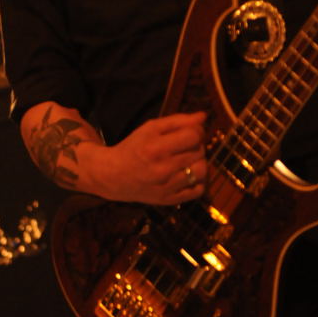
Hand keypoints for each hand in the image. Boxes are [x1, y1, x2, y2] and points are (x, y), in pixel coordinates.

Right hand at [92, 111, 207, 204]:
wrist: (114, 175)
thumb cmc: (134, 147)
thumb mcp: (151, 128)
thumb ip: (178, 121)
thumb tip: (203, 116)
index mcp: (156, 148)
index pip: (194, 136)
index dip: (197, 130)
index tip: (190, 131)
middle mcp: (163, 169)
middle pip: (199, 152)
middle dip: (197, 145)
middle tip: (185, 144)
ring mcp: (167, 187)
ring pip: (202, 171)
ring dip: (199, 162)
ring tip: (188, 159)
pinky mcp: (169, 200)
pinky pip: (198, 191)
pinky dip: (198, 181)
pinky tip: (187, 174)